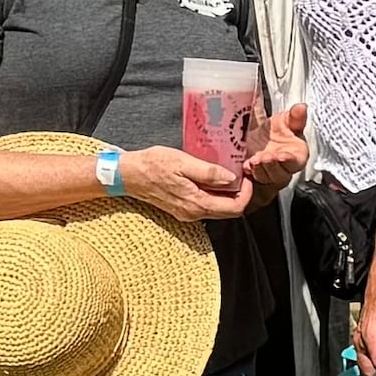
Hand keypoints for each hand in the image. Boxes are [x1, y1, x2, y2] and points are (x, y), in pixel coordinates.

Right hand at [118, 144, 251, 221]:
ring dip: (228, 194)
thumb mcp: (183, 162)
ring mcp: (188, 213)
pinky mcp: (182, 209)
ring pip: (219, 209)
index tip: (246, 176)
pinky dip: (215, 195)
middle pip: (229, 211)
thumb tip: (231, 178)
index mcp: (197, 203)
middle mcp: (194, 213)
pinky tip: (212, 179)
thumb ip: (208, 172)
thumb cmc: (153, 165)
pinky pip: (207, 206)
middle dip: (240, 194)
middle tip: (241, 174)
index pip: (235, 208)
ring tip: (228, 173)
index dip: (247, 193)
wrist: (129, 175)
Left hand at [246, 104, 309, 196]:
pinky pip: (251, 180)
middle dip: (271, 166)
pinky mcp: (254, 179)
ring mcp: (268, 175)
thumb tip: (301, 107)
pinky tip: (245, 165)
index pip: (295, 162)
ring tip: (254, 160)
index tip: (282, 156)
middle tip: (264, 157)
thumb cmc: (274, 133)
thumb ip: (294, 116)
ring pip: (265, 177)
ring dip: (259, 169)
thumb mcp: (285, 121)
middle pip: (280, 173)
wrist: (255, 138)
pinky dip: (248, 173)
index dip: (289, 160)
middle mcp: (283, 169)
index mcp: (296, 156)